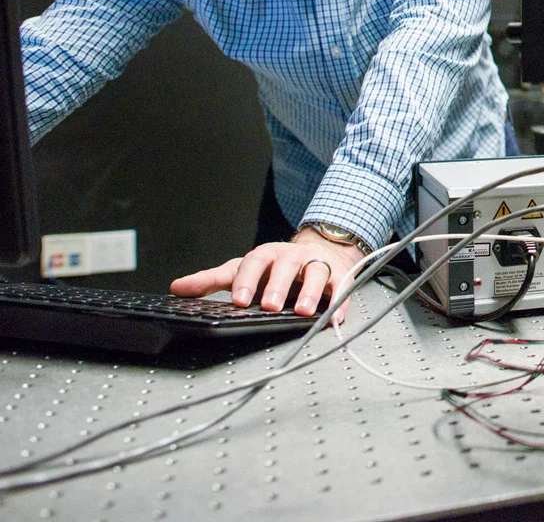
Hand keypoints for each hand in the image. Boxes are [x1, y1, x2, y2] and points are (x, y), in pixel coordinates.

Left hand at [170, 230, 363, 321]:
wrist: (320, 251)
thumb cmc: (276, 267)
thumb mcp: (243, 270)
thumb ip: (212, 279)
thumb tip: (177, 287)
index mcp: (267, 254)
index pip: (255, 262)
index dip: (248, 280)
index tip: (240, 300)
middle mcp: (292, 256)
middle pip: (286, 265)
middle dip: (278, 286)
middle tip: (269, 306)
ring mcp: (317, 264)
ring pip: (316, 273)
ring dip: (311, 293)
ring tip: (304, 312)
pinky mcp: (338, 275)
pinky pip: (341, 287)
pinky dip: (339, 303)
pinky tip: (334, 318)